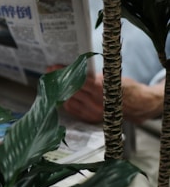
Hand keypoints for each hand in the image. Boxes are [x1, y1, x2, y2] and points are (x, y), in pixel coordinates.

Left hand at [46, 65, 163, 123]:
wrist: (136, 105)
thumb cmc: (124, 87)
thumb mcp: (111, 76)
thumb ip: (92, 76)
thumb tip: (73, 69)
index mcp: (102, 89)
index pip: (77, 80)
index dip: (64, 73)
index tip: (53, 67)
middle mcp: (96, 103)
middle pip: (70, 90)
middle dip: (59, 81)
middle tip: (50, 73)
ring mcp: (92, 113)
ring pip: (69, 100)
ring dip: (61, 91)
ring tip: (55, 82)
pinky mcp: (90, 119)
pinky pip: (72, 109)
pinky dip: (66, 100)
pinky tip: (63, 94)